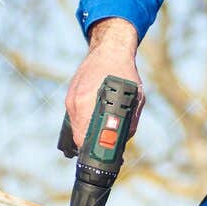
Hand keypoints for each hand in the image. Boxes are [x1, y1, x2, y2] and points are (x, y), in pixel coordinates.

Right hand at [65, 18, 143, 143]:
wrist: (109, 49)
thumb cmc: (124, 72)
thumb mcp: (136, 97)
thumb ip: (130, 122)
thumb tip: (122, 141)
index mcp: (89, 103)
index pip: (83, 138)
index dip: (92, 150)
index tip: (101, 156)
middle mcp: (76, 102)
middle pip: (77, 136)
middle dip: (90, 144)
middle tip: (103, 148)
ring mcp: (71, 98)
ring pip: (75, 126)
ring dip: (86, 133)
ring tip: (101, 134)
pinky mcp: (71, 95)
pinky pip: (75, 116)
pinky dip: (84, 121)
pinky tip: (96, 118)